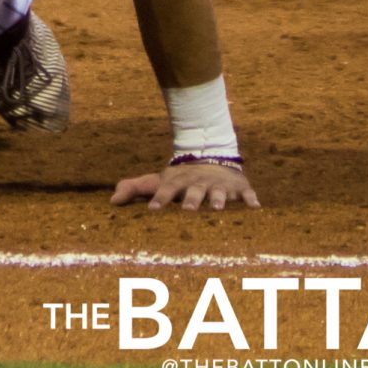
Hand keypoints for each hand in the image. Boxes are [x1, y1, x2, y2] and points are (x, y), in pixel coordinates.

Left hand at [112, 157, 259, 211]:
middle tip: (188, 210)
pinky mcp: (239, 188)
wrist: (212, 158)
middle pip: (194, 191)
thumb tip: (111, 201)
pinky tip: (255, 208)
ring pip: (219, 193)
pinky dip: (251, 199)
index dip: (160, 199)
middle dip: (191, 200)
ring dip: (218, 200)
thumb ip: (134, 188)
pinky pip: (246, 194)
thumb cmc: (180, 179)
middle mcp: (198, 183)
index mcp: (178, 181)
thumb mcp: (158, 181)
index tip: (152, 209)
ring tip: (217, 209)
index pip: (166, 190)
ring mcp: (219, 186)